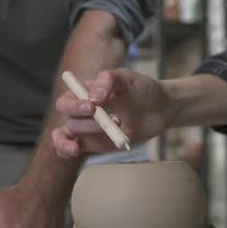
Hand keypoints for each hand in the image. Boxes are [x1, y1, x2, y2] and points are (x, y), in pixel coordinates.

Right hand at [53, 68, 168, 157]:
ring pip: (71, 133)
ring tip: (118, 124)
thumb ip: (108, 80)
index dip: (73, 105)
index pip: (66, 99)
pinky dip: (66, 150)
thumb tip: (92, 98)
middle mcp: (82, 110)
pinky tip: (74, 150)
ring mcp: (87, 128)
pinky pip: (72, 148)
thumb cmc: (142, 89)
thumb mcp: (127, 77)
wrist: (160, 108)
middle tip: (102, 117)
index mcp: (85, 91)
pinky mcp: (94, 143)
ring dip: (91, 130)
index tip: (92, 106)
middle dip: (82, 120)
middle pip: (67, 117)